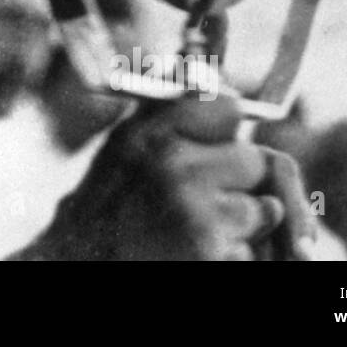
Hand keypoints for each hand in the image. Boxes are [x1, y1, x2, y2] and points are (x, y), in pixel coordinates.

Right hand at [27, 93, 315, 259]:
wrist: (81, 263)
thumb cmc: (106, 209)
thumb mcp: (125, 146)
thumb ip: (168, 114)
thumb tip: (223, 83)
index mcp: (151, 132)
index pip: (229, 106)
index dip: (228, 131)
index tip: (218, 147)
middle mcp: (171, 164)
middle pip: (254, 160)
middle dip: (240, 185)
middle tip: (202, 203)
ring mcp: (193, 210)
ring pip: (264, 209)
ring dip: (243, 227)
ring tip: (195, 232)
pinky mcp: (208, 250)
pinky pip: (254, 249)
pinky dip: (236, 257)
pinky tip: (196, 255)